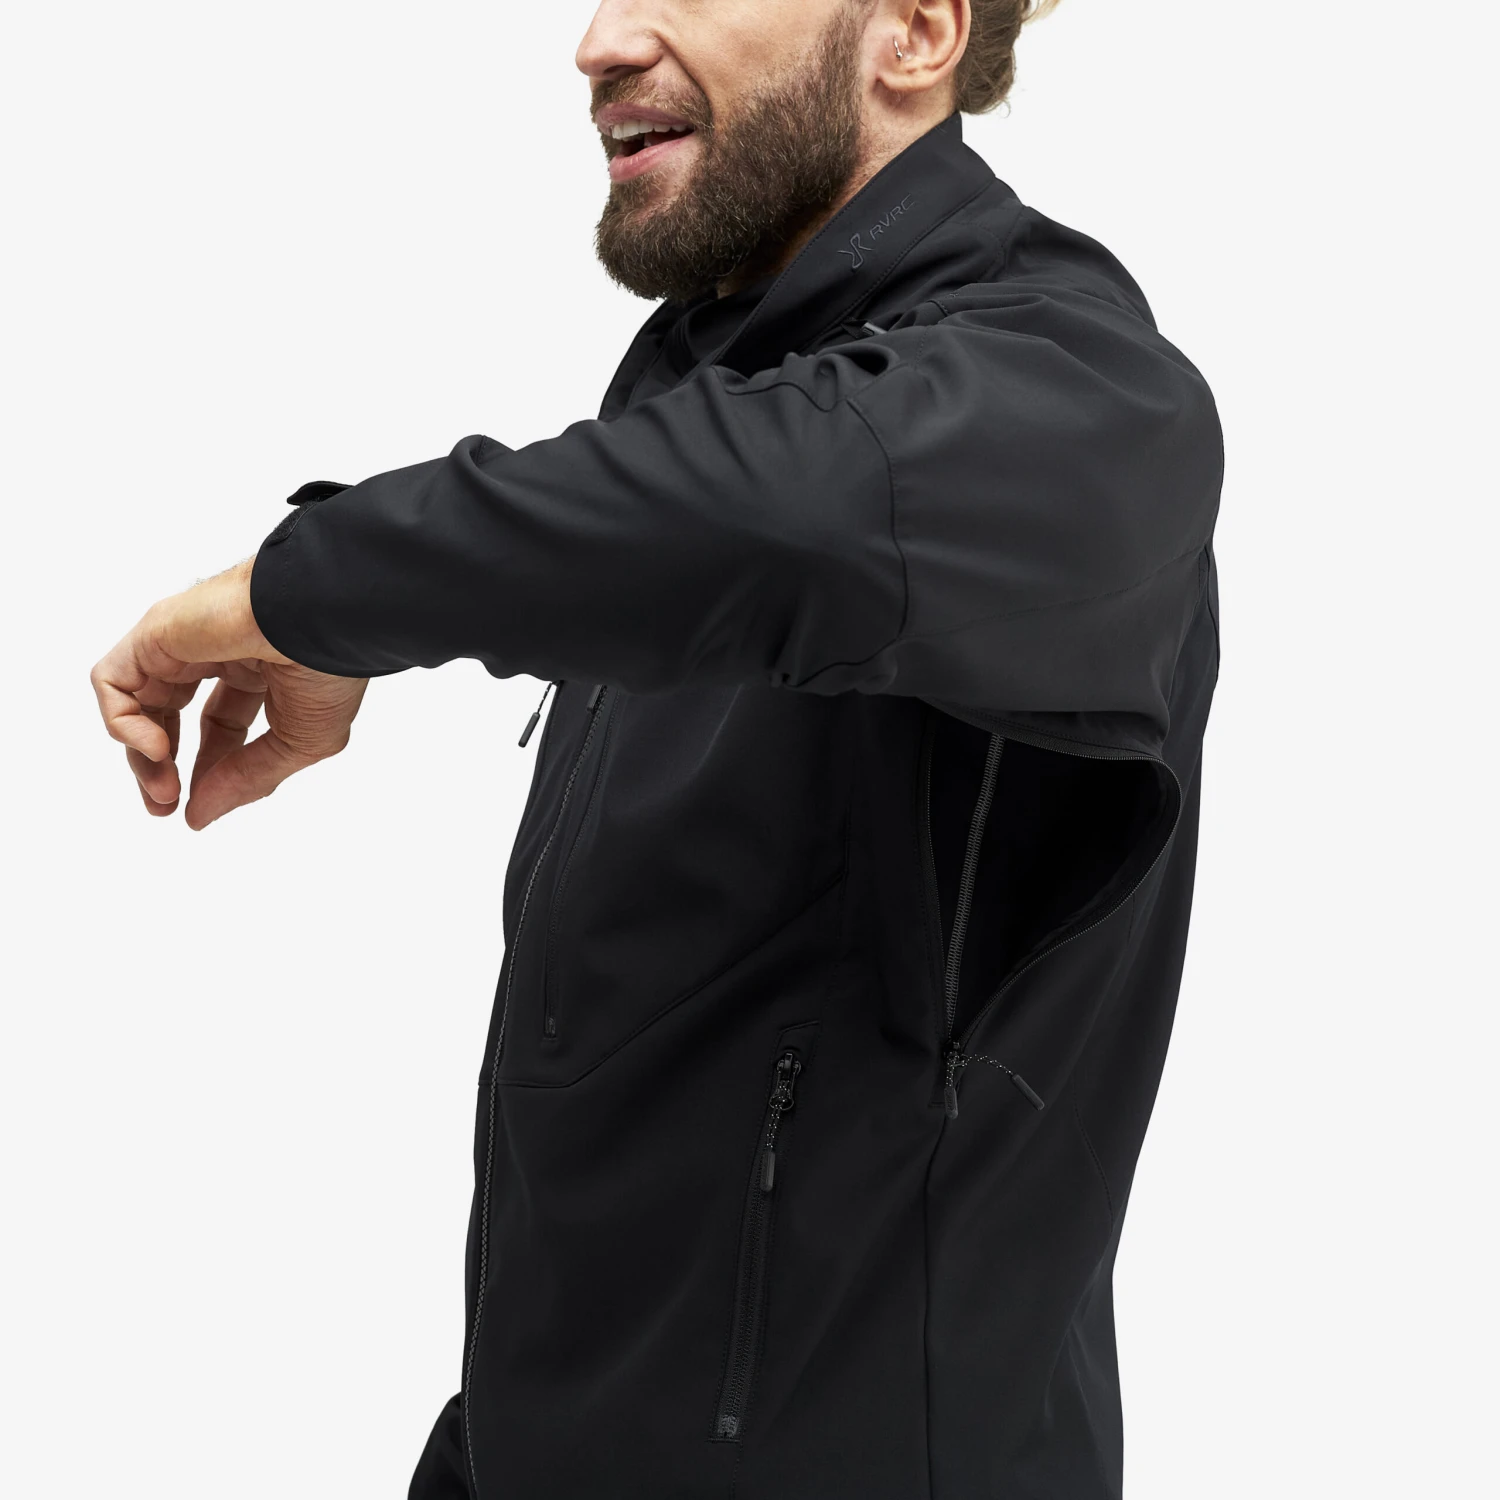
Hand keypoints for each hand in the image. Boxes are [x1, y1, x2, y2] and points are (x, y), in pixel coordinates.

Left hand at [90, 557, 368, 829]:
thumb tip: (201, 816)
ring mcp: (182, 641)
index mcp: (259, 668)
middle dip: (160, 765)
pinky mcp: (155, 634)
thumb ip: (249, 780)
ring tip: (161, 787)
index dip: (209, 768)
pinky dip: (122, 722)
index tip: (201, 810)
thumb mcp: (300, 743)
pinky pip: (114, 681)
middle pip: (167, 712)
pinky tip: (156, 747)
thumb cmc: (330, 669)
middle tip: (164, 805)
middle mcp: (216, 651)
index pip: (218, 723)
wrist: (325, 616)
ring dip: (140, 754)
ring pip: (134, 701)